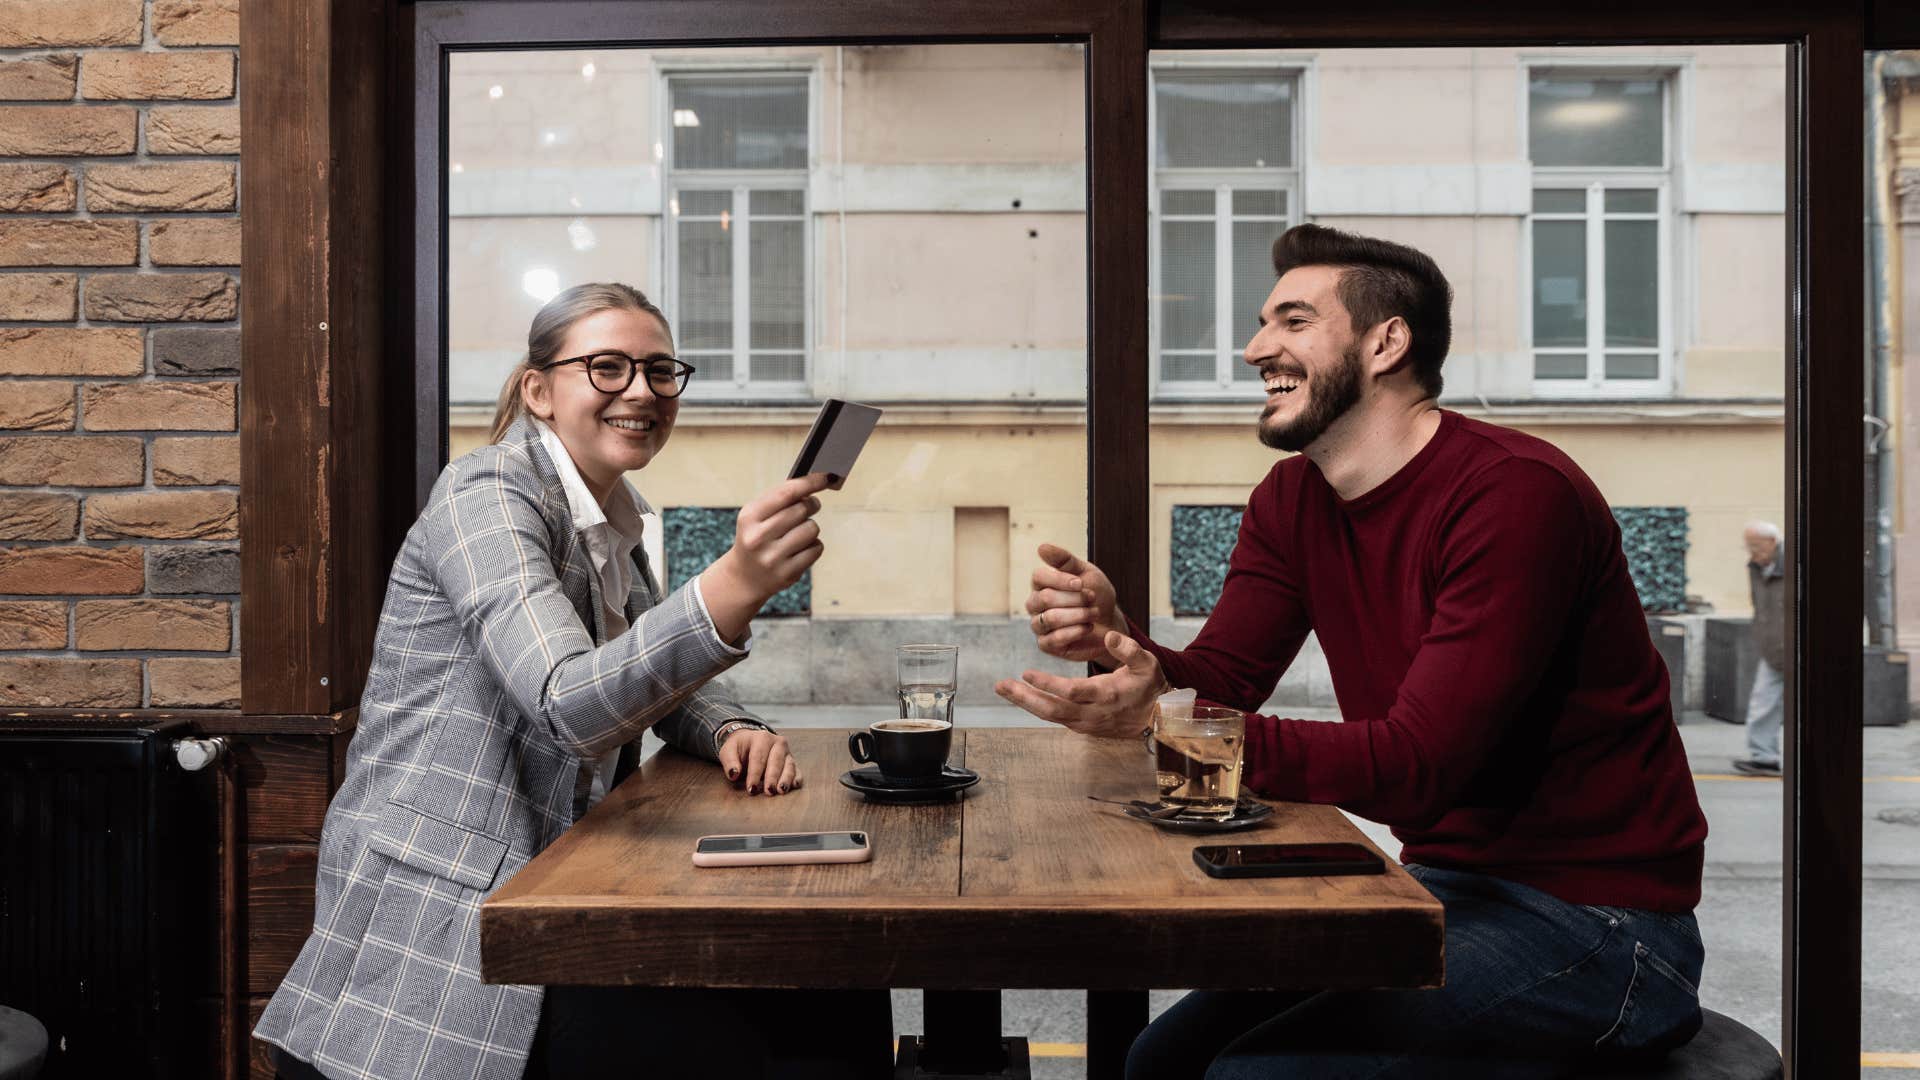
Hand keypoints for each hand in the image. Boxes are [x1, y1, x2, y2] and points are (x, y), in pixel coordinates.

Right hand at [701, 473, 832, 640]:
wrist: (745, 577)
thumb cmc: (757, 537)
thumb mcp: (757, 516)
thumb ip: (781, 499)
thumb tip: (814, 483)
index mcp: (749, 517)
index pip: (785, 494)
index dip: (809, 483)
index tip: (825, 477)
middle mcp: (758, 537)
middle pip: (801, 510)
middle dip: (811, 505)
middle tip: (810, 505)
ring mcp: (772, 557)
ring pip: (812, 529)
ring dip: (811, 527)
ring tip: (799, 532)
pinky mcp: (787, 573)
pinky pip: (816, 548)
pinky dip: (814, 545)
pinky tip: (800, 549)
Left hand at [718, 729, 801, 795]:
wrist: (749, 742)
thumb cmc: (739, 748)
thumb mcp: (729, 751)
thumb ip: (730, 762)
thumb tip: (734, 774)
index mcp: (761, 738)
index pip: (758, 757)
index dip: (755, 774)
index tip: (751, 788)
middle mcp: (777, 743)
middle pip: (776, 761)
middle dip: (772, 777)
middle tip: (769, 791)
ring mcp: (786, 752)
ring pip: (789, 765)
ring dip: (786, 779)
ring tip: (781, 790)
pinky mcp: (791, 761)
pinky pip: (797, 770)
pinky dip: (797, 778)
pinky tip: (795, 785)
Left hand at [994, 631, 1164, 737]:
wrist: (1157, 718)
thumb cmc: (1150, 686)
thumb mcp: (1147, 663)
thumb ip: (1129, 649)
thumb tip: (1109, 635)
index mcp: (1107, 694)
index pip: (1072, 692)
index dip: (1048, 684)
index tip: (1026, 672)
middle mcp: (1093, 713)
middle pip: (1053, 709)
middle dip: (1025, 697)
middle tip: (1001, 685)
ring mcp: (1086, 723)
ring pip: (1051, 716)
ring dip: (1026, 702)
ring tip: (1004, 688)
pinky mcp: (1082, 727)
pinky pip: (1055, 718)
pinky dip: (1037, 707)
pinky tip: (1022, 695)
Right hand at [1023, 543, 1124, 664]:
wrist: (1109, 622)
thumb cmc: (1095, 595)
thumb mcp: (1086, 573)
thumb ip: (1065, 560)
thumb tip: (1041, 547)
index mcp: (1041, 584)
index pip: (1039, 577)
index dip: (1060, 580)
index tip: (1080, 583)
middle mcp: (1035, 604)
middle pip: (1045, 598)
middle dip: (1074, 599)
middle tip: (1092, 598)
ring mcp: (1039, 625)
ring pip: (1050, 618)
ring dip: (1078, 614)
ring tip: (1095, 612)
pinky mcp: (1046, 645)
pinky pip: (1055, 638)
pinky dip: (1076, 631)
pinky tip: (1089, 627)